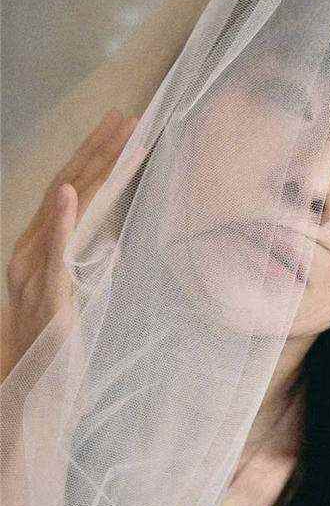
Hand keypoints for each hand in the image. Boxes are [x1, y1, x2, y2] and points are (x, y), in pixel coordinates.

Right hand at [2, 109, 138, 381]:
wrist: (30, 388)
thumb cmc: (54, 342)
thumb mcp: (74, 291)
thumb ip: (84, 259)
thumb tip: (107, 234)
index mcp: (36, 249)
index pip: (68, 192)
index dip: (93, 159)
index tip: (121, 130)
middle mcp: (28, 252)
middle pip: (65, 188)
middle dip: (97, 150)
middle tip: (126, 117)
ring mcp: (34, 272)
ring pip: (64, 209)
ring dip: (91, 169)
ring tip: (118, 136)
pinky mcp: (48, 296)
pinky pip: (53, 252)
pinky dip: (60, 219)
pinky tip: (69, 190)